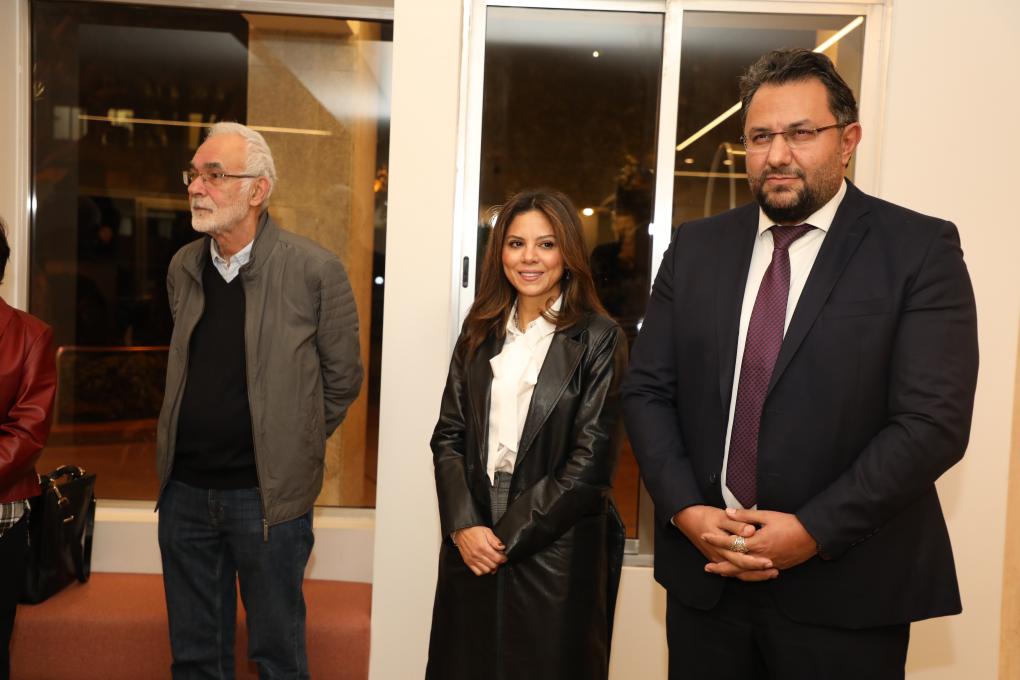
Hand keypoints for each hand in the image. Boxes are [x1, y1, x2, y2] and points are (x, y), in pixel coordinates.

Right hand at [452, 526, 506, 575]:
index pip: (497, 558)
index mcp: (483, 547)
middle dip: (498, 563)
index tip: (504, 557)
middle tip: (498, 558)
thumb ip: (495, 541)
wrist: (461, 531)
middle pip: (493, 566)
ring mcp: (472, 559)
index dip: (503, 559)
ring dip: (491, 568)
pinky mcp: (468, 562)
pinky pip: (478, 572)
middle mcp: (477, 555)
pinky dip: (483, 571)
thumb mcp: (487, 531)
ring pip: (486, 570)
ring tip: (492, 562)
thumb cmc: (474, 530)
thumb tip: (502, 547)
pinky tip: (485, 565)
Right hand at [672, 505, 776, 581]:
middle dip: (759, 572)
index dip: (756, 561)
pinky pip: (733, 571)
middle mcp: (720, 556)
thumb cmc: (704, 516)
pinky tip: (757, 573)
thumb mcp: (720, 517)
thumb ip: (737, 524)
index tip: (770, 561)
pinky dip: (746, 573)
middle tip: (775, 570)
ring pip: (737, 573)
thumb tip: (751, 531)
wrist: (686, 518)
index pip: (741, 558)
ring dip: (754, 575)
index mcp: (721, 546)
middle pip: (741, 569)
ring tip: (771, 574)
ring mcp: (718, 559)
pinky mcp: (718, 559)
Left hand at [701, 508, 817, 573]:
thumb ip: (746, 516)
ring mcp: (769, 564)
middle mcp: (761, 556)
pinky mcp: (777, 567)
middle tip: (706, 567)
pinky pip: (757, 575)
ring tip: (719, 573)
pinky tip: (740, 574)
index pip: (731, 543)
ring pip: (746, 572)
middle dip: (720, 566)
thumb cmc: (791, 524)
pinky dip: (746, 575)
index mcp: (757, 542)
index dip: (716, 540)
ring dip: (731, 573)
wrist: (814, 536)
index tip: (704, 537)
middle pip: (735, 564)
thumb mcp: (767, 516)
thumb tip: (728, 512)